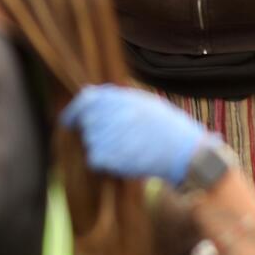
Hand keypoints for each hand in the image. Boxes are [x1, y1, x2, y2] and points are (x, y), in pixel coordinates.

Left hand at [60, 84, 212, 184]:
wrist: (186, 153)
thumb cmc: (168, 129)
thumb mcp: (145, 103)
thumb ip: (116, 98)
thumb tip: (86, 92)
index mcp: (122, 97)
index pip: (86, 99)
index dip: (73, 111)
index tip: (67, 121)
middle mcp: (113, 112)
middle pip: (86, 122)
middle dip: (94, 131)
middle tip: (115, 140)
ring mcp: (111, 134)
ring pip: (90, 141)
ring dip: (101, 147)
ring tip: (126, 149)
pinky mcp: (111, 155)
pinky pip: (94, 158)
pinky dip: (103, 162)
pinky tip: (121, 161)